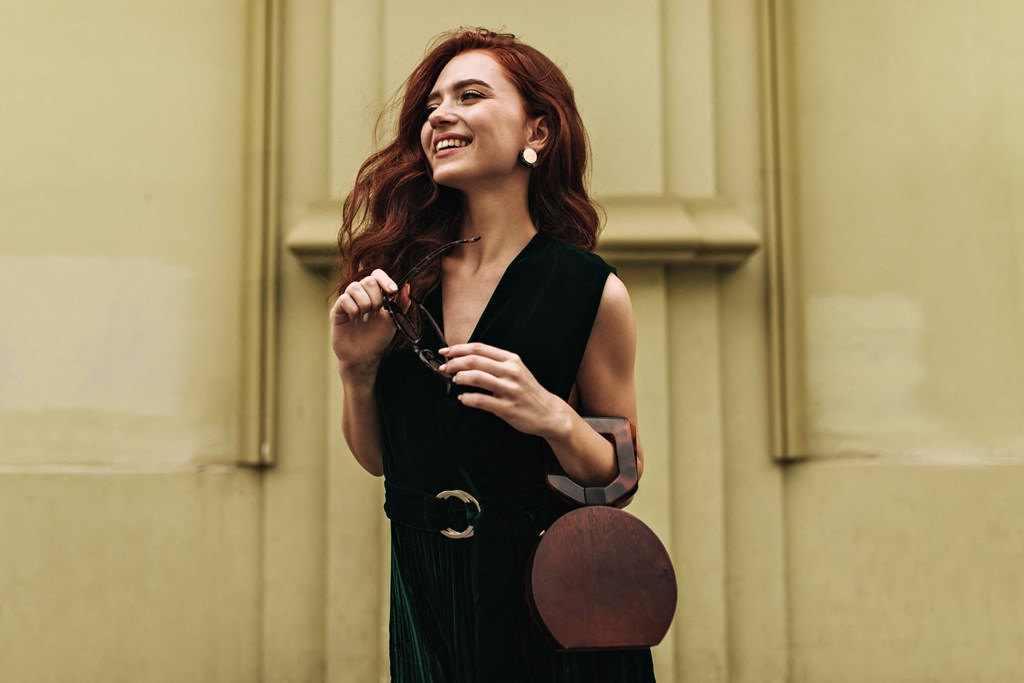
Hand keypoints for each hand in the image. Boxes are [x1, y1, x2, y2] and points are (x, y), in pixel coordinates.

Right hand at [330, 269, 408, 377]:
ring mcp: (348, 300)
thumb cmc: (377, 338)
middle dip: (376, 297)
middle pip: (368, 280)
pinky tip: (355, 320)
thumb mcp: (393, 320)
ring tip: (365, 316)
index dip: (385, 279)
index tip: (393, 290)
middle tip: (376, 311)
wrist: (364, 356)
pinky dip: (353, 310)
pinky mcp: (337, 310)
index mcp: (374, 294)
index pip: (377, 274)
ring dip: (365, 303)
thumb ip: (401, 304)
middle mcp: (360, 294)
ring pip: (355, 287)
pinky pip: (344, 299)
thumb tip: (407, 286)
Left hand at [439, 343, 569, 438]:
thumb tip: (466, 358)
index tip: (445, 351)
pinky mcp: (507, 408)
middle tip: (444, 368)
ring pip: (476, 377)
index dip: (458, 348)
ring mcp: (510, 390)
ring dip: (459, 378)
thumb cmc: (527, 391)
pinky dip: (467, 398)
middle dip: (454, 363)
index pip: (479, 348)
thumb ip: (495, 363)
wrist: (548, 412)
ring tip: (454, 381)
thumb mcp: (515, 370)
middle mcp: (511, 372)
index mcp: (511, 360)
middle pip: (474, 360)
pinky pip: (481, 400)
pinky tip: (463, 398)